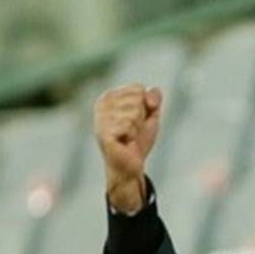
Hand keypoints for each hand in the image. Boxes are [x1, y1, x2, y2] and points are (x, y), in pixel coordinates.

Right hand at [94, 83, 161, 213]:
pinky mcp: (103, 132)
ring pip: (134, 112)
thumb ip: (154, 97)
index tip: (137, 120)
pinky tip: (123, 142)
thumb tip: (149, 99)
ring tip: (128, 137)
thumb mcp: (150, 114)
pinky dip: (132, 136)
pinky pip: (129, 125)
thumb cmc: (138, 139)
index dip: (145, 106)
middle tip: (132, 131)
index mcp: (109, 96)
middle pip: (137, 99)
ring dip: (136, 128)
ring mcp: (100, 118)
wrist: (131, 165)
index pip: (138, 88)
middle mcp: (101, 104)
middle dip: (141, 117)